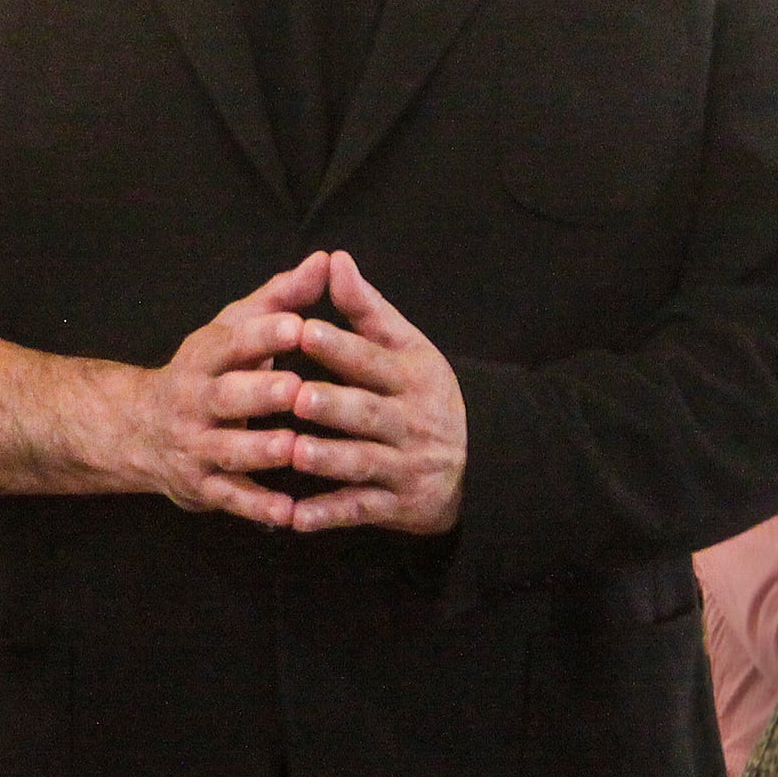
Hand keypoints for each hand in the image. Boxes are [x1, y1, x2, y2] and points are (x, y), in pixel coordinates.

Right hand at [105, 255, 328, 524]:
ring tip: (295, 448)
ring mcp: (195, 446)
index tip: (296, 325)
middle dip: (261, 392)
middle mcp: (194, 401)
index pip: (231, 342)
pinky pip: (231, 499)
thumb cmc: (207, 371)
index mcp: (204, 357)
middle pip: (227, 395)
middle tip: (298, 388)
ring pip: (229, 449)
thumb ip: (282, 298)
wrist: (138, 430)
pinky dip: (259, 507)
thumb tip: (328, 260)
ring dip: (261, 450)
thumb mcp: (234, 329)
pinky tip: (290, 514)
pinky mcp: (201, 487)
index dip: (262, 335)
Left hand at [285, 252, 466, 535]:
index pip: (371, 358)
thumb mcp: (407, 345)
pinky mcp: (398, 506)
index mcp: (411, 375)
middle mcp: (411, 421)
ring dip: (328, 460)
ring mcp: (406, 466)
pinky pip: (360, 510)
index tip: (302, 329)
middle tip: (295, 395)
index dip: (338, 345)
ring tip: (294, 451)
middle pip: (368, 413)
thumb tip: (335, 258)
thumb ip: (366, 307)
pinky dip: (329, 516)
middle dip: (333, 405)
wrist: (483, 461)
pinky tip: (295, 519)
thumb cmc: (423, 392)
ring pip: (363, 463)